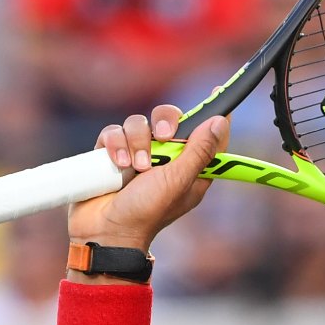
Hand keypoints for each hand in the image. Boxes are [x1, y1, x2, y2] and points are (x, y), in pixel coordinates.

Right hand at [68, 105, 230, 249]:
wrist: (105, 232)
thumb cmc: (147, 213)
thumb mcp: (178, 181)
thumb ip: (199, 151)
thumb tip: (219, 121)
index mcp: (190, 167)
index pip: (207, 134)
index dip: (213, 113)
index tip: (218, 92)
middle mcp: (165, 158)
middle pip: (170, 118)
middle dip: (166, 121)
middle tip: (164, 136)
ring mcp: (136, 154)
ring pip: (138, 122)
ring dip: (137, 142)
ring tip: (135, 168)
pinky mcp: (112, 153)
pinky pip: (114, 131)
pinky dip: (115, 145)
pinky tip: (117, 164)